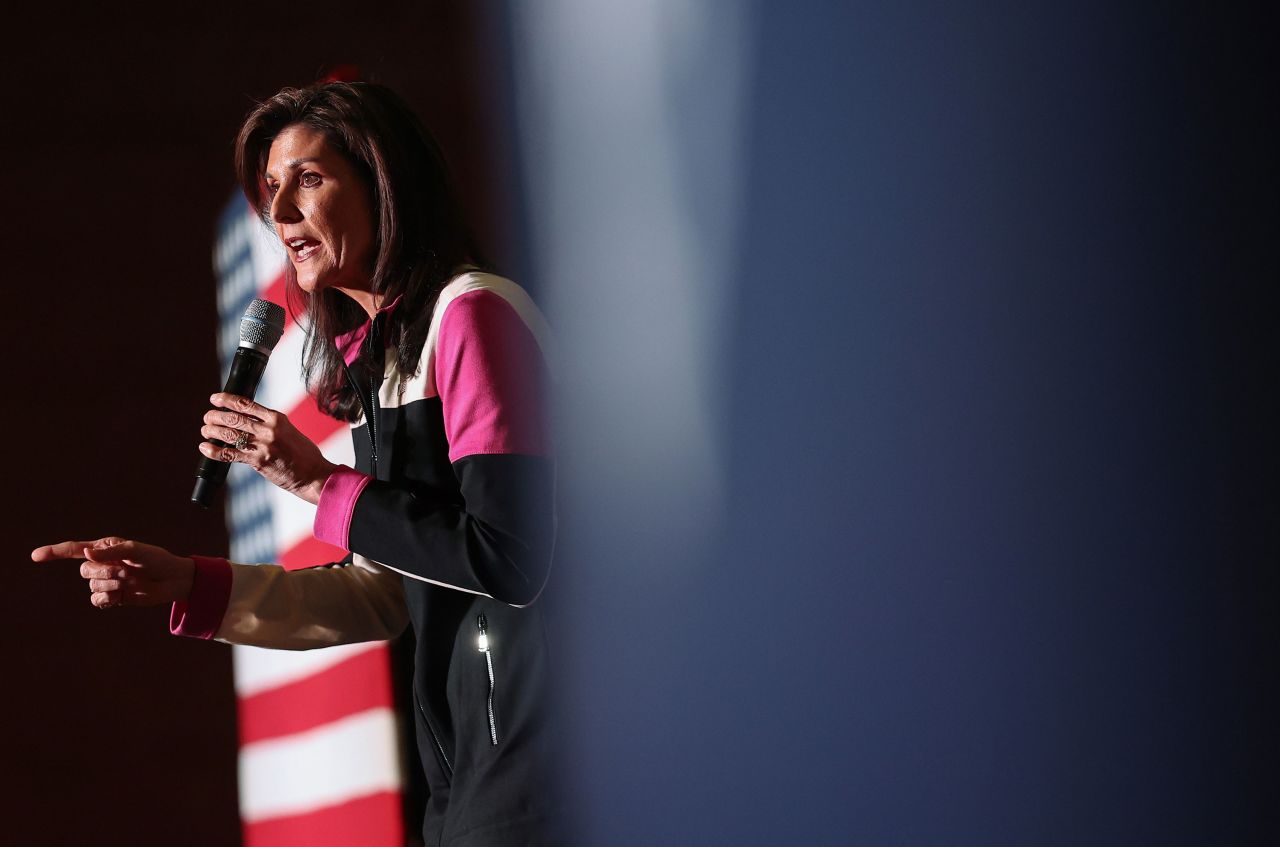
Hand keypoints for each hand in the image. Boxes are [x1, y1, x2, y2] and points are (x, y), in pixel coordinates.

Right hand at [31, 537, 195, 608]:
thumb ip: (113, 551)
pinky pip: (97, 601)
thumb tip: (87, 553)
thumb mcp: (138, 551)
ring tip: (130, 581)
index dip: (54, 552)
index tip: (35, 556)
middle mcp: (102, 563)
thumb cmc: (157, 560)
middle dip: (104, 572)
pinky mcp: (112, 597)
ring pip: (92, 586)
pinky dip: (107, 600)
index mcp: (105, 548)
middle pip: (84, 570)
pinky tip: (120, 596)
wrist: (172, 580)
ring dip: (111, 585)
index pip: (74, 550)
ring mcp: (106, 580)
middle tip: (126, 571)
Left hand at [200, 392, 336, 503]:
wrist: (314, 474)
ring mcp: (263, 445)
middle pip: (234, 418)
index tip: (215, 399)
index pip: (246, 404)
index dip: (227, 400)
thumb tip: (247, 421)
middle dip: (215, 416)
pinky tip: (205, 448)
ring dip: (212, 431)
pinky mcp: (258, 461)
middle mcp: (269, 430)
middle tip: (207, 417)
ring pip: (229, 434)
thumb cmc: (304, 454)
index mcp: (277, 418)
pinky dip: (214, 451)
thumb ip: (270, 425)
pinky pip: (229, 454)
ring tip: (206, 430)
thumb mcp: (289, 430)